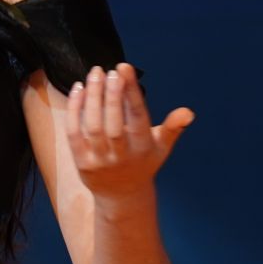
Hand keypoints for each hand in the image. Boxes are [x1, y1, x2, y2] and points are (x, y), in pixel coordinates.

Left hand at [64, 63, 193, 203]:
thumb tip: (188, 112)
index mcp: (143, 148)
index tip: (125, 68)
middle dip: (111, 94)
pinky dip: (74, 110)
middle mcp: (122, 155)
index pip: (137, 117)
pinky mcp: (81, 162)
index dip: (131, 92)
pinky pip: (74, 133)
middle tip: (109, 70)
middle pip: (113, 122)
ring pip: (92, 126)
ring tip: (95, 74)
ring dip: (92, 98)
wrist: (122, 195)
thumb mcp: (162, 147)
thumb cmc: (143, 163)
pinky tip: (79, 89)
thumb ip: (173, 128)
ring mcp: (100, 160)